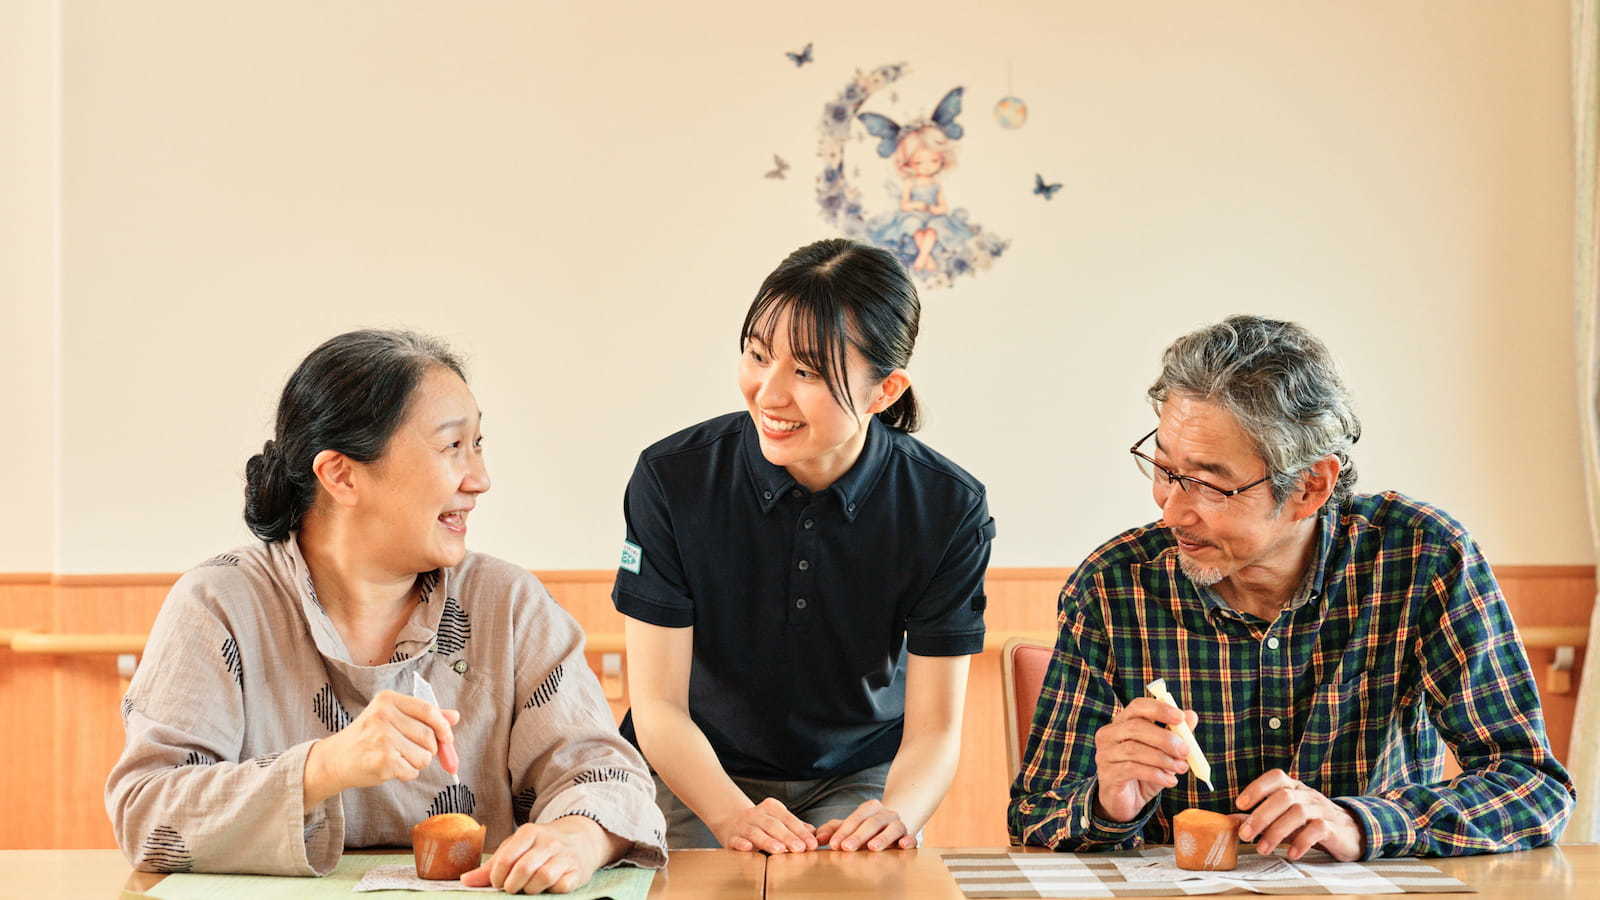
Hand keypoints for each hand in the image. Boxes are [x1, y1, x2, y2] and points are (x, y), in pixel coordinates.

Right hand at [305, 690, 458, 800]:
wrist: (335, 760)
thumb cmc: (367, 738)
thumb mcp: (391, 718)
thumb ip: (423, 716)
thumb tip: (454, 716)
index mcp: (387, 700)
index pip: (428, 710)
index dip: (443, 726)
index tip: (447, 738)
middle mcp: (384, 716)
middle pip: (429, 736)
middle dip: (429, 749)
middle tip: (412, 751)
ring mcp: (383, 739)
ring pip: (424, 756)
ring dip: (417, 763)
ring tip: (397, 758)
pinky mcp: (383, 761)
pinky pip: (412, 771)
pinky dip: (407, 773)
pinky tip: (391, 767)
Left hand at [461, 817, 612, 893]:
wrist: (581, 839)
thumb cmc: (540, 847)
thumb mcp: (516, 849)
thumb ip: (491, 866)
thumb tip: (465, 881)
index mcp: (529, 833)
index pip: (506, 858)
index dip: (497, 877)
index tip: (498, 882)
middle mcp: (548, 842)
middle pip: (523, 869)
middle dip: (512, 885)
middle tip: (511, 888)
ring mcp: (565, 856)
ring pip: (543, 878)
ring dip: (531, 889)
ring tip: (529, 888)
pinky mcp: (577, 871)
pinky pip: (562, 886)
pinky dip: (552, 890)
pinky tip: (549, 887)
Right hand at [711, 797, 817, 853]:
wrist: (730, 819)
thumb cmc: (761, 823)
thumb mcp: (778, 820)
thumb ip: (796, 826)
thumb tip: (815, 834)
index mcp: (771, 808)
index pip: (788, 819)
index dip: (801, 831)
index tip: (812, 844)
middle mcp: (756, 814)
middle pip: (774, 825)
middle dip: (788, 837)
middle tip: (800, 848)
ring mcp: (743, 825)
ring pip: (756, 833)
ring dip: (768, 841)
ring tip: (780, 849)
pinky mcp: (731, 837)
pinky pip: (736, 840)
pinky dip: (741, 844)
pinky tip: (748, 848)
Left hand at [815, 798, 915, 850]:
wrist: (894, 826)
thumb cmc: (867, 828)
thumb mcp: (850, 826)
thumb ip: (833, 830)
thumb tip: (818, 837)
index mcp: (869, 808)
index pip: (855, 818)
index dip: (844, 831)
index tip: (833, 845)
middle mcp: (885, 813)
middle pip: (872, 822)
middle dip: (858, 836)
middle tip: (846, 848)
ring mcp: (899, 823)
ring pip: (892, 828)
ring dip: (882, 838)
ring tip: (872, 847)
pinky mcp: (909, 835)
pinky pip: (911, 837)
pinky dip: (908, 840)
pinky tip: (902, 845)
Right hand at [1092, 698, 1196, 822]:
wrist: (1126, 801)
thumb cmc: (1145, 772)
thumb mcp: (1164, 753)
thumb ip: (1176, 734)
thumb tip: (1191, 716)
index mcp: (1122, 723)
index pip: (1137, 706)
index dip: (1159, 709)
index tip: (1180, 718)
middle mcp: (1109, 735)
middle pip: (1135, 727)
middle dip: (1164, 738)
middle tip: (1185, 751)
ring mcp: (1105, 754)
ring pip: (1134, 750)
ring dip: (1163, 759)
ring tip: (1181, 768)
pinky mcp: (1107, 774)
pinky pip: (1132, 769)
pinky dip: (1156, 774)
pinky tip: (1170, 781)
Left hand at [1235, 769, 1365, 860]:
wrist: (1351, 832)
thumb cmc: (1310, 823)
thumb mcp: (1285, 818)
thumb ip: (1261, 818)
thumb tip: (1230, 821)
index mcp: (1294, 788)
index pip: (1276, 778)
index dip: (1257, 788)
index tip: (1240, 804)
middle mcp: (1307, 795)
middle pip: (1283, 797)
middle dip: (1261, 816)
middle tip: (1246, 835)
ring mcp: (1322, 809)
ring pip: (1298, 812)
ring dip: (1277, 832)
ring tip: (1263, 849)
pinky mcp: (1334, 827)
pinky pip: (1318, 829)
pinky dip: (1302, 842)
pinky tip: (1291, 854)